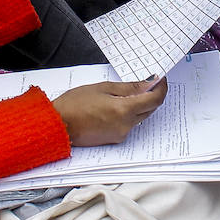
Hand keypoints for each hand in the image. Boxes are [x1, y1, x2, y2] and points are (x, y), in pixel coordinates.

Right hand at [51, 79, 167, 145]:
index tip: (160, 79)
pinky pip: (128, 124)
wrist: (58, 125)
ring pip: (139, 117)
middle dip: (150, 96)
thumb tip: (148, 84)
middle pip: (149, 109)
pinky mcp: (114, 140)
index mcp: (124, 110)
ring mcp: (120, 135)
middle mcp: (126, 126)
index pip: (154, 100)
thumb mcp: (103, 88)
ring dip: (138, 105)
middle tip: (145, 82)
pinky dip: (128, 114)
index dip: (160, 88)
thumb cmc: (75, 104)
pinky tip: (115, 105)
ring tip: (124, 93)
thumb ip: (129, 87)